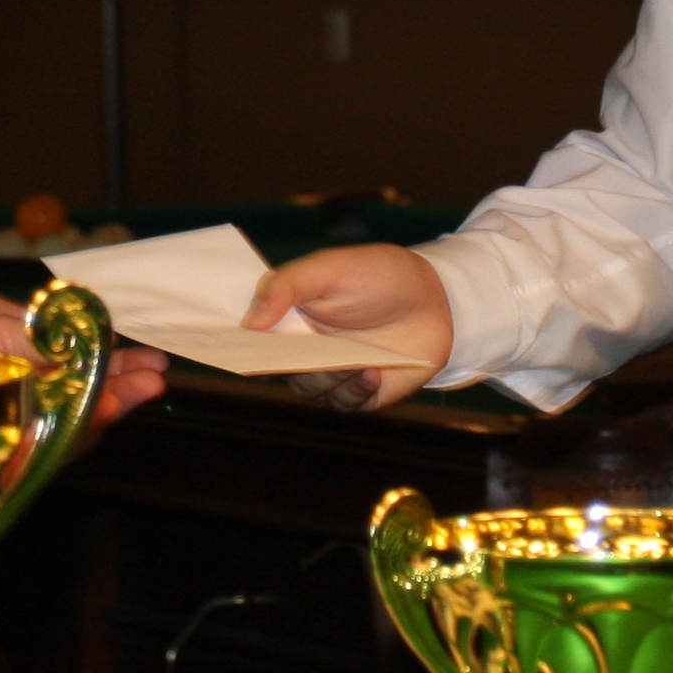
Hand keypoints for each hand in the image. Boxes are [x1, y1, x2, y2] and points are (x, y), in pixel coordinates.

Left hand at [0, 312, 170, 427]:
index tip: (146, 359)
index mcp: (18, 379)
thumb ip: (37, 340)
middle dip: (121, 390)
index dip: (114, 371)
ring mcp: (9, 441)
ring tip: (140, 390)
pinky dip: (73, 434)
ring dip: (109, 410)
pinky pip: (44, 453)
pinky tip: (99, 414)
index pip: (78, 379)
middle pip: (83, 406)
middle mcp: (18, 412)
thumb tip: (86, 339)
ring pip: (71, 431)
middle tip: (155, 377)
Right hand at [249, 243, 451, 411]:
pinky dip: (355, 389)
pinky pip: (345, 403)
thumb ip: (287, 287)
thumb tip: (248, 323)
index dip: (240, 345)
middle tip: (301, 357)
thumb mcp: (331, 268)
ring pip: (311, 390)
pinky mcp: (360, 394)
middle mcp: (305, 349)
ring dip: (329, 377)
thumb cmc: (379, 275)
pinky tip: (371, 371)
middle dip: (287, 365)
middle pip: (277, 369)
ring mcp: (332, 374)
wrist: (438, 298)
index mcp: (289, 317)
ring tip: (355, 359)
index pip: (252, 337)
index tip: (234, 347)